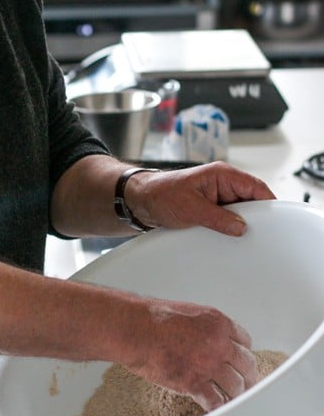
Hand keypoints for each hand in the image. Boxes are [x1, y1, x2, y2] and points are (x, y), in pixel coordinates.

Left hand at [125, 161, 274, 235]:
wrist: (140, 201)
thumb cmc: (160, 193)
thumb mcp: (191, 208)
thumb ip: (218, 218)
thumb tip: (241, 227)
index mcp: (222, 175)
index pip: (255, 187)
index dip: (268, 204)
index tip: (276, 221)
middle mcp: (222, 184)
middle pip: (251, 201)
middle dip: (255, 218)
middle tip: (260, 236)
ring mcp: (217, 197)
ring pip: (240, 212)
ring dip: (240, 225)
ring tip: (243, 240)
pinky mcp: (210, 209)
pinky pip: (228, 220)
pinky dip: (230, 229)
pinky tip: (230, 240)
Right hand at [126, 297, 256, 410]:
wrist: (136, 329)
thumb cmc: (154, 318)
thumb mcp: (189, 312)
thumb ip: (206, 326)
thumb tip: (210, 338)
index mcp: (217, 323)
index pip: (245, 341)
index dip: (242, 352)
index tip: (240, 360)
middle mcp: (218, 343)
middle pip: (246, 364)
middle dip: (247, 375)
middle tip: (246, 383)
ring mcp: (208, 364)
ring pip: (235, 385)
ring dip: (234, 393)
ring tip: (231, 398)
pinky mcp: (195, 383)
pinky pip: (216, 401)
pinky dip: (217, 407)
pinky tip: (215, 408)